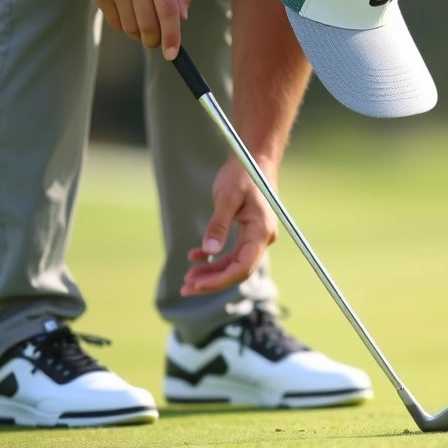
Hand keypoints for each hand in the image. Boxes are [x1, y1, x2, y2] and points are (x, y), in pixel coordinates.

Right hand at [75, 0, 191, 59]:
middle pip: (149, 25)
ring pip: (132, 29)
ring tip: (141, 24)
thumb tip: (183, 18)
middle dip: (155, 41)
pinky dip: (125, 27)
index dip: (172, 36)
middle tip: (156, 41)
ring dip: (139, 35)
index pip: (168, 12)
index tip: (172, 53)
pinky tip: (127, 14)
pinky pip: (116, 24)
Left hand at [181, 159, 278, 296]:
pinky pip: (231, 253)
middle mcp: (262, 238)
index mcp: (260, 231)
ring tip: (188, 279)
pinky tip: (194, 257)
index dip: (220, 279)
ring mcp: (255, 237)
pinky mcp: (247, 234)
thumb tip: (209, 251)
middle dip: (212, 281)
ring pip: (233, 264)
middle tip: (186, 288)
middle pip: (238, 270)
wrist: (255, 159)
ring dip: (211, 273)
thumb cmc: (243, 173)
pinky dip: (213, 258)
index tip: (197, 285)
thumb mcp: (227, 197)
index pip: (242, 266)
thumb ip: (218, 225)